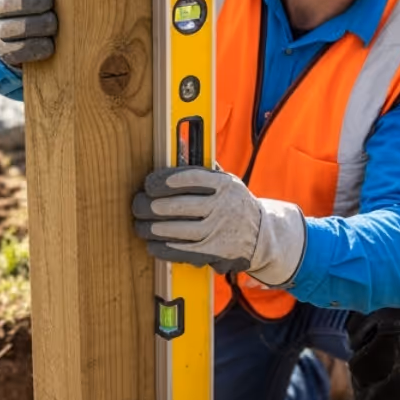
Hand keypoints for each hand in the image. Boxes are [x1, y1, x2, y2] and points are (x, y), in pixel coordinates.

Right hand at [0, 0, 56, 66]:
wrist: (16, 35)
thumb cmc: (35, 2)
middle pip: (19, 1)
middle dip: (41, 1)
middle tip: (50, 4)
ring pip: (22, 27)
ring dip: (44, 25)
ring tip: (52, 24)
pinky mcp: (4, 51)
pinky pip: (24, 50)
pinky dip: (41, 46)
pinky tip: (48, 42)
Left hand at [132, 167, 304, 285]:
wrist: (262, 236)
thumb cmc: (234, 204)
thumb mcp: (227, 182)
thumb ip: (204, 169)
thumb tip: (179, 146)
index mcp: (224, 184)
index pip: (190, 178)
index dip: (164, 181)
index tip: (148, 184)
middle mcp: (223, 207)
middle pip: (177, 206)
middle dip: (149, 206)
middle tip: (138, 205)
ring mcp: (218, 231)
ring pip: (175, 230)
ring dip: (150, 228)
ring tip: (140, 224)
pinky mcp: (213, 253)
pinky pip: (180, 250)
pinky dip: (161, 247)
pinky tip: (151, 243)